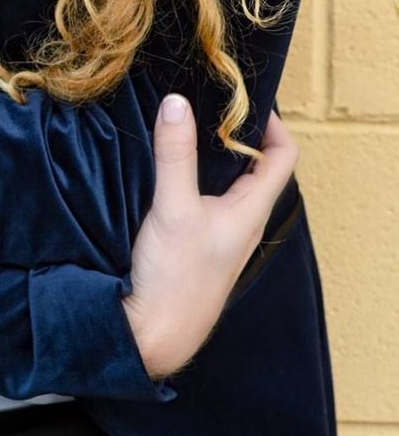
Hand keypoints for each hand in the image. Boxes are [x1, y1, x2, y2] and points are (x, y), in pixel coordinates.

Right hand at [122, 94, 299, 380]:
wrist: (152, 336)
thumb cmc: (174, 278)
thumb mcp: (172, 208)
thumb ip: (174, 155)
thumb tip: (177, 102)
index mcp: (250, 211)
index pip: (282, 156)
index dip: (272, 123)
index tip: (245, 98)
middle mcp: (242, 221)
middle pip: (256, 167)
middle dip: (237, 133)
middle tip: (209, 103)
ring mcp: (220, 234)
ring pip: (228, 183)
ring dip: (214, 154)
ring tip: (188, 125)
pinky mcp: (197, 244)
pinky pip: (206, 199)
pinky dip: (195, 175)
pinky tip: (168, 167)